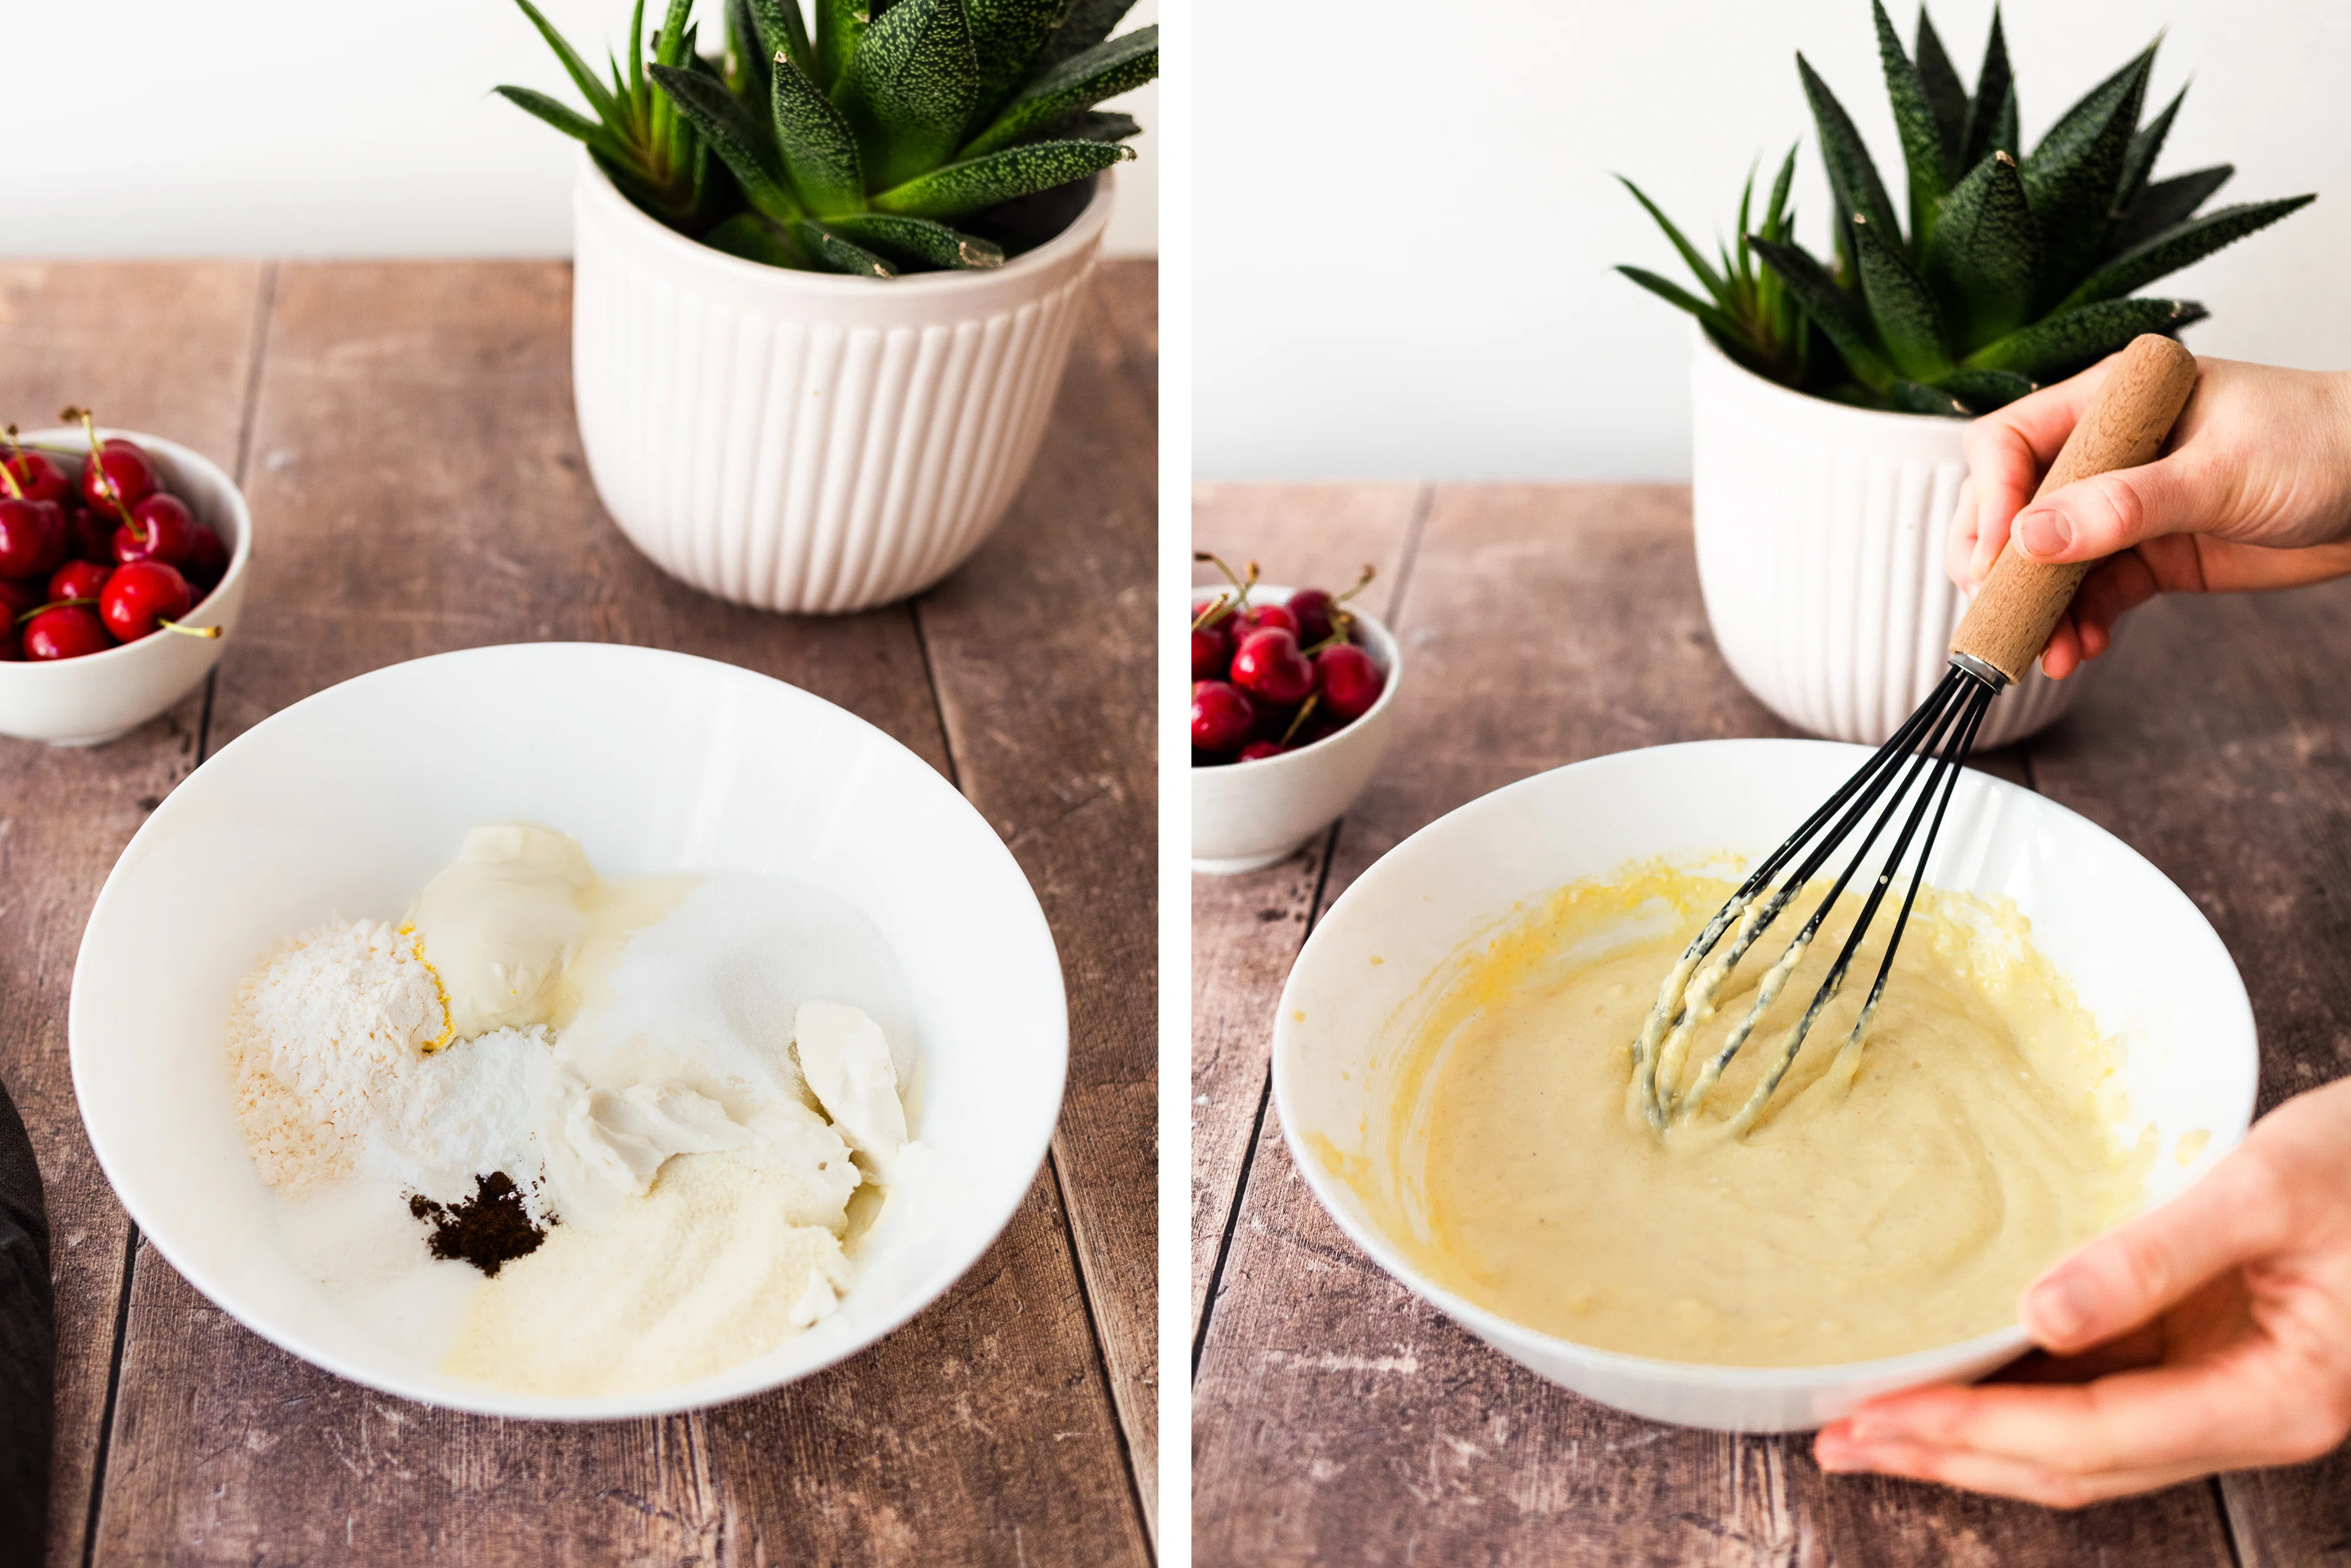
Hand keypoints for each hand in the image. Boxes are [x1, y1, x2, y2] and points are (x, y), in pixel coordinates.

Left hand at [1813, 1076, 2350, 1506]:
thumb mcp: (2266, 1188)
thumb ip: (2156, 1254)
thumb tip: (2039, 1312)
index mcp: (2277, 1396)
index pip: (2094, 1434)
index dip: (1977, 1431)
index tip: (1881, 1416)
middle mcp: (2251, 1417)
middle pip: (2075, 1464)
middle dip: (1950, 1458)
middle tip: (1835, 1439)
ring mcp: (2230, 1397)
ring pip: (2081, 1447)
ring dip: (1972, 1443)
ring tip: (1868, 1428)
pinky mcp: (2212, 1363)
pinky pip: (2102, 1402)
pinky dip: (2018, 1402)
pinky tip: (1950, 1387)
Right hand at [1947, 354, 2350, 677]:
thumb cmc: (2323, 444)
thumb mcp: (2219, 471)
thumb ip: (2123, 505)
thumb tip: (2030, 539)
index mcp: (2113, 401)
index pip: (2012, 441)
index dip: (1993, 496)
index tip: (1996, 553)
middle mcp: (2108, 451)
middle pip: (2014, 506)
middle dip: (2000, 564)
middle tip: (2001, 610)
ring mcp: (2125, 507)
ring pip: (2046, 561)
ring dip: (2037, 608)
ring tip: (2045, 649)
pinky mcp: (2150, 555)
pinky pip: (2091, 593)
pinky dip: (2077, 623)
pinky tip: (2079, 647)